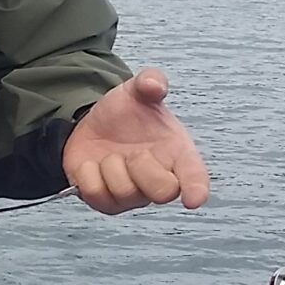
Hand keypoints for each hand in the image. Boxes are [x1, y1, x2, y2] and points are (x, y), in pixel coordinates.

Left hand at [63, 68, 210, 213]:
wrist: (91, 124)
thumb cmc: (126, 113)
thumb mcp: (137, 90)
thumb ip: (150, 81)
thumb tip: (155, 83)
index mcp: (178, 154)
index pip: (195, 177)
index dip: (196, 188)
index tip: (193, 198)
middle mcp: (159, 180)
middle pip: (162, 193)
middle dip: (142, 168)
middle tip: (133, 151)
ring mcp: (133, 196)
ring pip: (125, 193)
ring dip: (110, 167)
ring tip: (111, 154)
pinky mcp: (106, 203)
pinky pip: (96, 195)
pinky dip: (88, 175)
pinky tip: (93, 164)